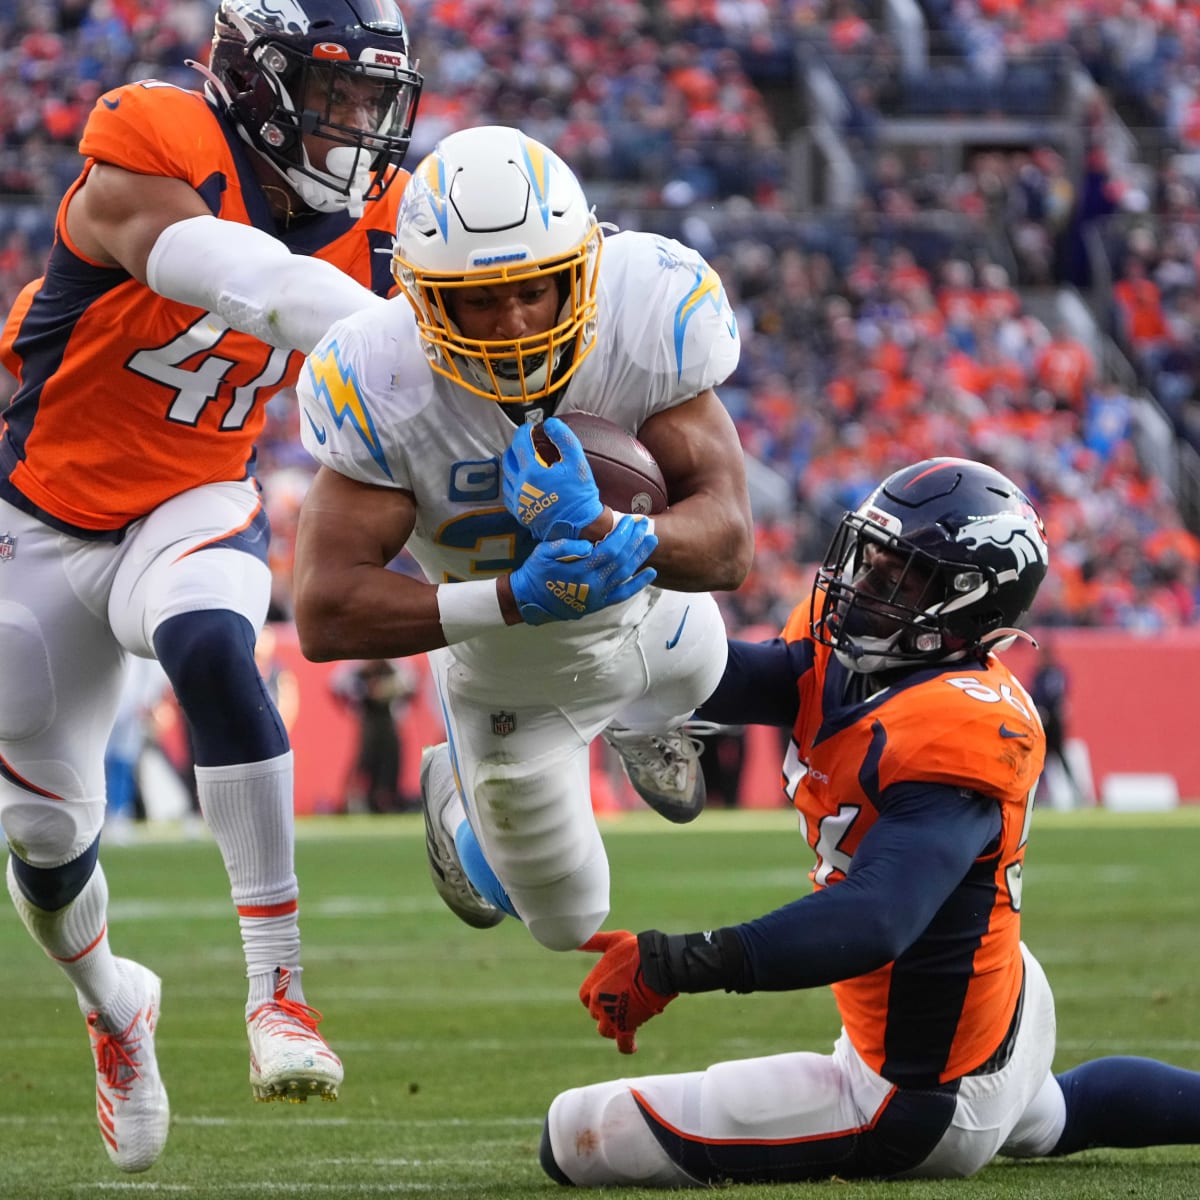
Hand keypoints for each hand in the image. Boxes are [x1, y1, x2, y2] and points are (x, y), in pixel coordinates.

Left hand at [502, 419, 602, 541]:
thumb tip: (551, 423)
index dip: (524, 431)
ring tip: (523, 461)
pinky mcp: (519, 513)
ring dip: (513, 465)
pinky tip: (522, 482)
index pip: (519, 443)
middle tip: (525, 443)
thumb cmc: (580, 494)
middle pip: (508, 458)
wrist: (580, 525)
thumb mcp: (577, 463)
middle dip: (515, 447)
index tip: (530, 428)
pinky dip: (512, 483)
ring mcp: (518, 501)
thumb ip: (564, 439)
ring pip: (506, 476)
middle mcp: (520, 486)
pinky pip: (508, 494)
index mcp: (532, 472)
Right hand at [509, 515, 656, 625]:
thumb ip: (567, 546)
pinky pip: (624, 594)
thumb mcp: (545, 552)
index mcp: (581, 569)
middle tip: (645, 525)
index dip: (623, 534)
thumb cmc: (536, 571)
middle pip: (622, 559)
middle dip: (635, 541)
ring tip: (652, 541)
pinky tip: (651, 573)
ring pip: (626, 574)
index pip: (610, 549)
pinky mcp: (600, 603)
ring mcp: (599, 595)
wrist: (530, 600)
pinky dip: (639, 584)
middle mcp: (594, 584)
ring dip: (641, 556)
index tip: (631, 521)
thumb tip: (589, 544)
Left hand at [578, 930, 676, 1053]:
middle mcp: (598, 1004)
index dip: (596, 997)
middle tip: (624, 1001)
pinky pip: (623, 1044)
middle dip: (607, 1010)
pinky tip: (633, 1047)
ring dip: (614, 1026)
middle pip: (597, 1014)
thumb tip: (576, 940)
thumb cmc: (634, 951)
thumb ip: (593, 942)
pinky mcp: (626, 1027)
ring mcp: (611, 1017)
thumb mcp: (612, 942)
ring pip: (606, 1030)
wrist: (655, 966)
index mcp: (592, 986)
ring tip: (626, 1020)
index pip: (586, 998)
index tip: (607, 993)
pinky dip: (627, 1047)